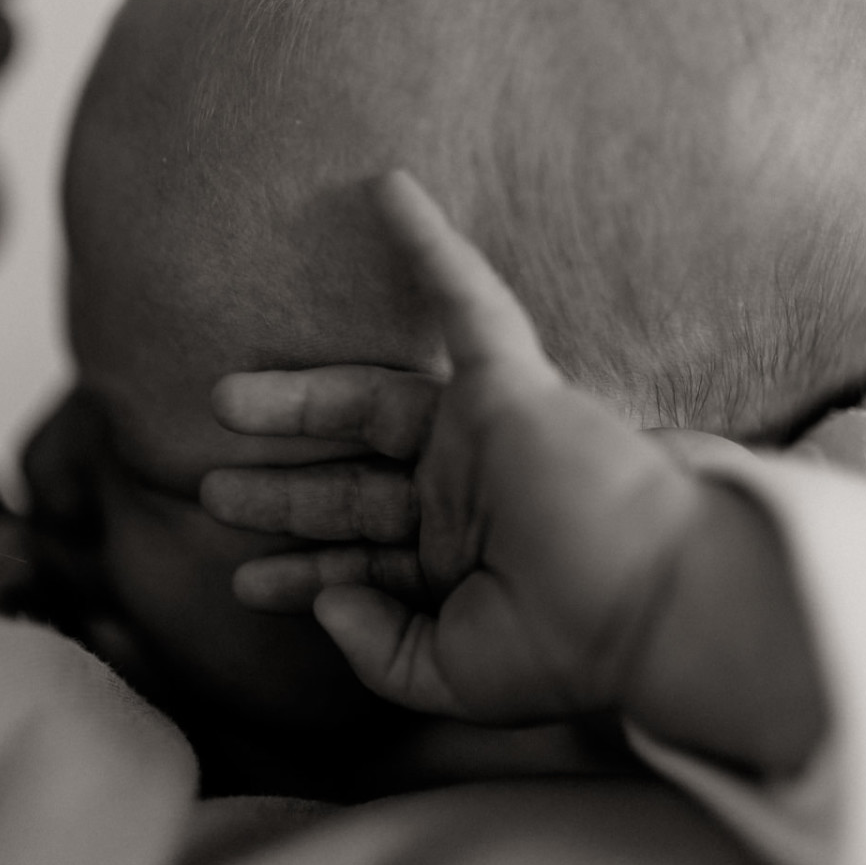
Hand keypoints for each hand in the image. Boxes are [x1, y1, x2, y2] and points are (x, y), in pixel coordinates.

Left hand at [202, 171, 825, 771]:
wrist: (654, 605)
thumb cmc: (571, 646)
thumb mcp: (455, 676)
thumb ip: (382, 654)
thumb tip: (325, 608)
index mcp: (459, 569)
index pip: (362, 561)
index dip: (301, 574)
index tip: (243, 585)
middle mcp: (467, 502)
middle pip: (353, 484)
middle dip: (283, 491)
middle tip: (211, 491)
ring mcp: (484, 440)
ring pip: (373, 403)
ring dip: (300, 401)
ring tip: (219, 402)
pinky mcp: (510, 387)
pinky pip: (467, 301)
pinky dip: (430, 247)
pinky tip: (386, 188)